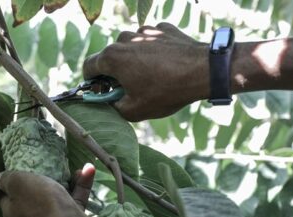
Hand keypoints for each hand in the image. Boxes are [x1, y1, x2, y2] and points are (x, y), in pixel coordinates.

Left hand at [0, 164, 97, 216]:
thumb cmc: (42, 204)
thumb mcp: (19, 183)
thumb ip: (7, 179)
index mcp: (12, 211)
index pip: (6, 196)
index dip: (10, 181)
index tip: (18, 166)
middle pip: (31, 195)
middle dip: (41, 178)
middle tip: (45, 163)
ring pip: (56, 196)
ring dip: (65, 179)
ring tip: (69, 165)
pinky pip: (73, 200)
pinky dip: (80, 186)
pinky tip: (87, 171)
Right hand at [83, 23, 209, 121]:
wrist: (204, 71)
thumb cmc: (166, 91)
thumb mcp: (134, 110)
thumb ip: (112, 107)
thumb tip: (108, 103)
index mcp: (112, 57)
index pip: (88, 67)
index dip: (93, 83)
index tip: (104, 92)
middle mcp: (125, 38)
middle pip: (111, 57)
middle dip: (116, 73)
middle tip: (130, 89)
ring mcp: (145, 31)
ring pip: (131, 48)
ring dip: (135, 62)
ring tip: (152, 78)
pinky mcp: (163, 29)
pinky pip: (151, 41)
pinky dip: (153, 52)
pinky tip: (166, 66)